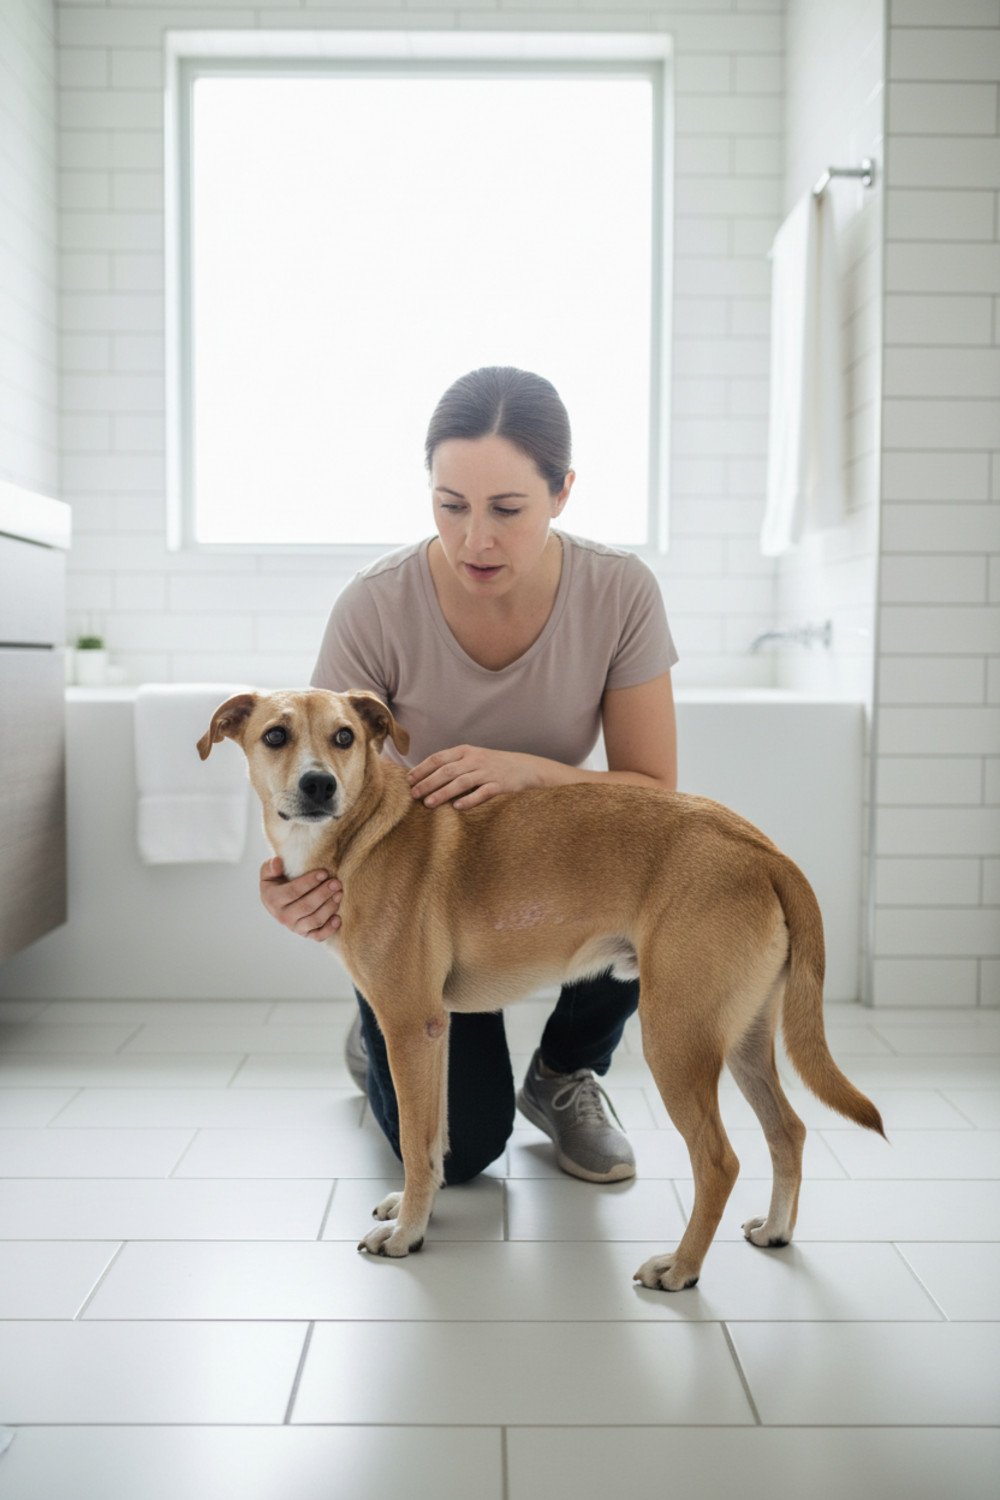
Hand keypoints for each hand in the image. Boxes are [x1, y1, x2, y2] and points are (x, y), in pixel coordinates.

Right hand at [259, 857, 341, 940]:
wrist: (279, 900)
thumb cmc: (277, 881)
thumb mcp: (269, 872)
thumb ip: (270, 866)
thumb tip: (277, 862)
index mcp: (273, 900)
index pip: (293, 891)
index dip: (309, 882)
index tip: (324, 873)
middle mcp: (283, 916)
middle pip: (306, 907)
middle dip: (323, 894)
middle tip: (336, 883)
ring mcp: (295, 927)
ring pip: (314, 920)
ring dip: (329, 908)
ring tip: (339, 894)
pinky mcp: (306, 934)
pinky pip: (318, 936)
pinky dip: (329, 929)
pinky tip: (338, 917)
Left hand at [407, 745, 540, 809]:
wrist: (526, 767)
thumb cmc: (493, 765)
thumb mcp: (473, 758)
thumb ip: (453, 764)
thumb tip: (424, 777)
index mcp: (465, 751)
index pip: (439, 758)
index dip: (422, 769)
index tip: (409, 780)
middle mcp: (475, 760)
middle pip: (446, 771)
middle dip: (428, 782)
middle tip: (414, 794)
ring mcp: (488, 772)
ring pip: (461, 782)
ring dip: (443, 793)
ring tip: (428, 803)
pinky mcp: (500, 785)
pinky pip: (482, 793)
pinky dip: (469, 800)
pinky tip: (457, 808)